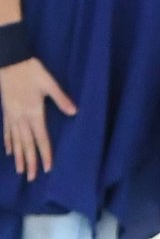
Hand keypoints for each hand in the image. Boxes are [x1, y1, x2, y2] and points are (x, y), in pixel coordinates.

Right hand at [1, 57, 74, 180]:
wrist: (8, 60)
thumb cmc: (31, 71)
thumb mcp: (49, 83)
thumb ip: (61, 99)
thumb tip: (74, 112)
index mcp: (34, 112)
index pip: (41, 138)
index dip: (44, 154)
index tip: (47, 168)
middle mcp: (21, 118)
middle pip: (26, 144)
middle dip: (30, 161)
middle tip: (31, 178)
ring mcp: (11, 115)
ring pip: (15, 141)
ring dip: (18, 156)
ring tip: (20, 171)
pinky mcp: (6, 111)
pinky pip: (7, 131)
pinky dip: (9, 142)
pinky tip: (9, 152)